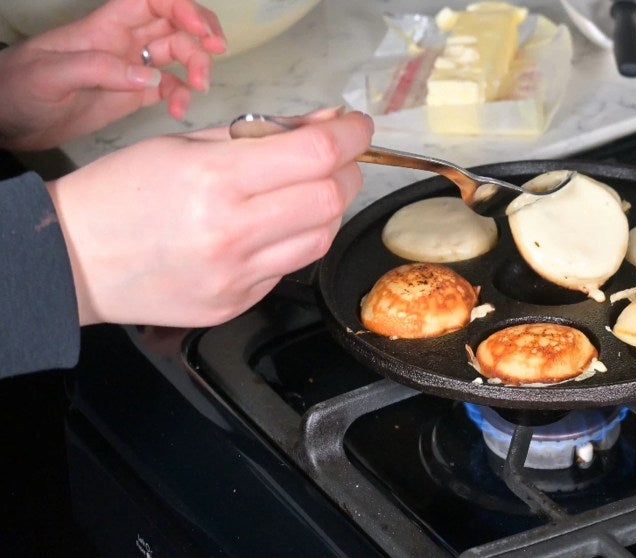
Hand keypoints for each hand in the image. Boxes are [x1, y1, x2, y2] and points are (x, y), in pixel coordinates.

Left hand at [0, 0, 225, 150]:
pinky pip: (169, 87)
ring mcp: (130, 68)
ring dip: (197, 66)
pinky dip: (181, 96)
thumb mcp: (50, 76)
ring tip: (198, 89)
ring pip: (178, 53)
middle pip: (174, 24)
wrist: (7, 121)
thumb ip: (99, 70)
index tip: (200, 31)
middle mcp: (123, 42)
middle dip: (201, 35)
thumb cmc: (18, 89)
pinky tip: (178, 111)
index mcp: (105, 27)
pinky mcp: (133, 95)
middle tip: (214, 56)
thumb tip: (148, 78)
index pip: (151, 0)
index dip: (181, 7)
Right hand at [46, 109, 373, 326]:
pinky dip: (293, 241)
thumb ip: (262, 132)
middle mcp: (232, 232)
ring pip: (321, 238)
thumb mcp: (186, 144)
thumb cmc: (122, 193)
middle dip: (347, 172)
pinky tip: (268, 227)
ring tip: (302, 192)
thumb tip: (326, 123)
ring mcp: (237, 276)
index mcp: (216, 179)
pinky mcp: (236, 304)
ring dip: (327, 209)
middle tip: (336, 160)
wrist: (74, 259)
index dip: (351, 136)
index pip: (317, 154)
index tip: (357, 128)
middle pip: (331, 199)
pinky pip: (289, 267)